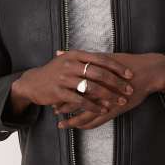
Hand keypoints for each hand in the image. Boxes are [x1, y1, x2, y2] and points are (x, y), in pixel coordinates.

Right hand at [13, 49, 134, 117]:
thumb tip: (112, 58)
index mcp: (76, 55)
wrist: (33, 83)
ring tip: (119, 102)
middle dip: (116, 82)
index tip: (130, 74)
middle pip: (99, 73)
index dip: (117, 67)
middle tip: (129, 90)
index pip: (101, 59)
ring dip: (108, 96)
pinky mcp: (59, 92)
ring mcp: (64, 78)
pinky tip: (104, 110)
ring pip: (91, 88)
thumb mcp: (70, 60)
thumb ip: (88, 59)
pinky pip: (81, 101)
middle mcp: (70, 64)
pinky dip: (94, 106)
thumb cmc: (56, 71)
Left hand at [54, 52, 164, 129]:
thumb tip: (63, 52)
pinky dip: (85, 125)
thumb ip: (85, 57)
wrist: (147, 73)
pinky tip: (79, 127)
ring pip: (83, 115)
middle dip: (63, 106)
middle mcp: (98, 90)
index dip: (61, 90)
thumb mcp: (105, 57)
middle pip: (75, 101)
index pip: (72, 85)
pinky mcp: (113, 110)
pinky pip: (96, 122)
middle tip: (53, 109)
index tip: (52, 92)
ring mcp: (105, 102)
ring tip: (61, 123)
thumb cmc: (128, 63)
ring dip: (72, 120)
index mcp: (94, 76)